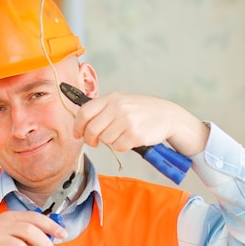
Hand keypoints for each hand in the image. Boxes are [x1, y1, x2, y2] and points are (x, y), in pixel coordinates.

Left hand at [72, 92, 208, 156]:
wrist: (167, 115)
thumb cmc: (140, 111)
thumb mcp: (121, 102)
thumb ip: (102, 109)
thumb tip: (80, 124)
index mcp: (111, 98)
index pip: (84, 112)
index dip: (77, 126)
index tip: (77, 134)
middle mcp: (118, 108)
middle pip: (92, 129)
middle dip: (90, 139)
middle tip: (94, 142)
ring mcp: (127, 121)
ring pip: (105, 140)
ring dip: (110, 141)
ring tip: (120, 135)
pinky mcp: (135, 134)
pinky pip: (118, 147)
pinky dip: (121, 146)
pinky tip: (129, 139)